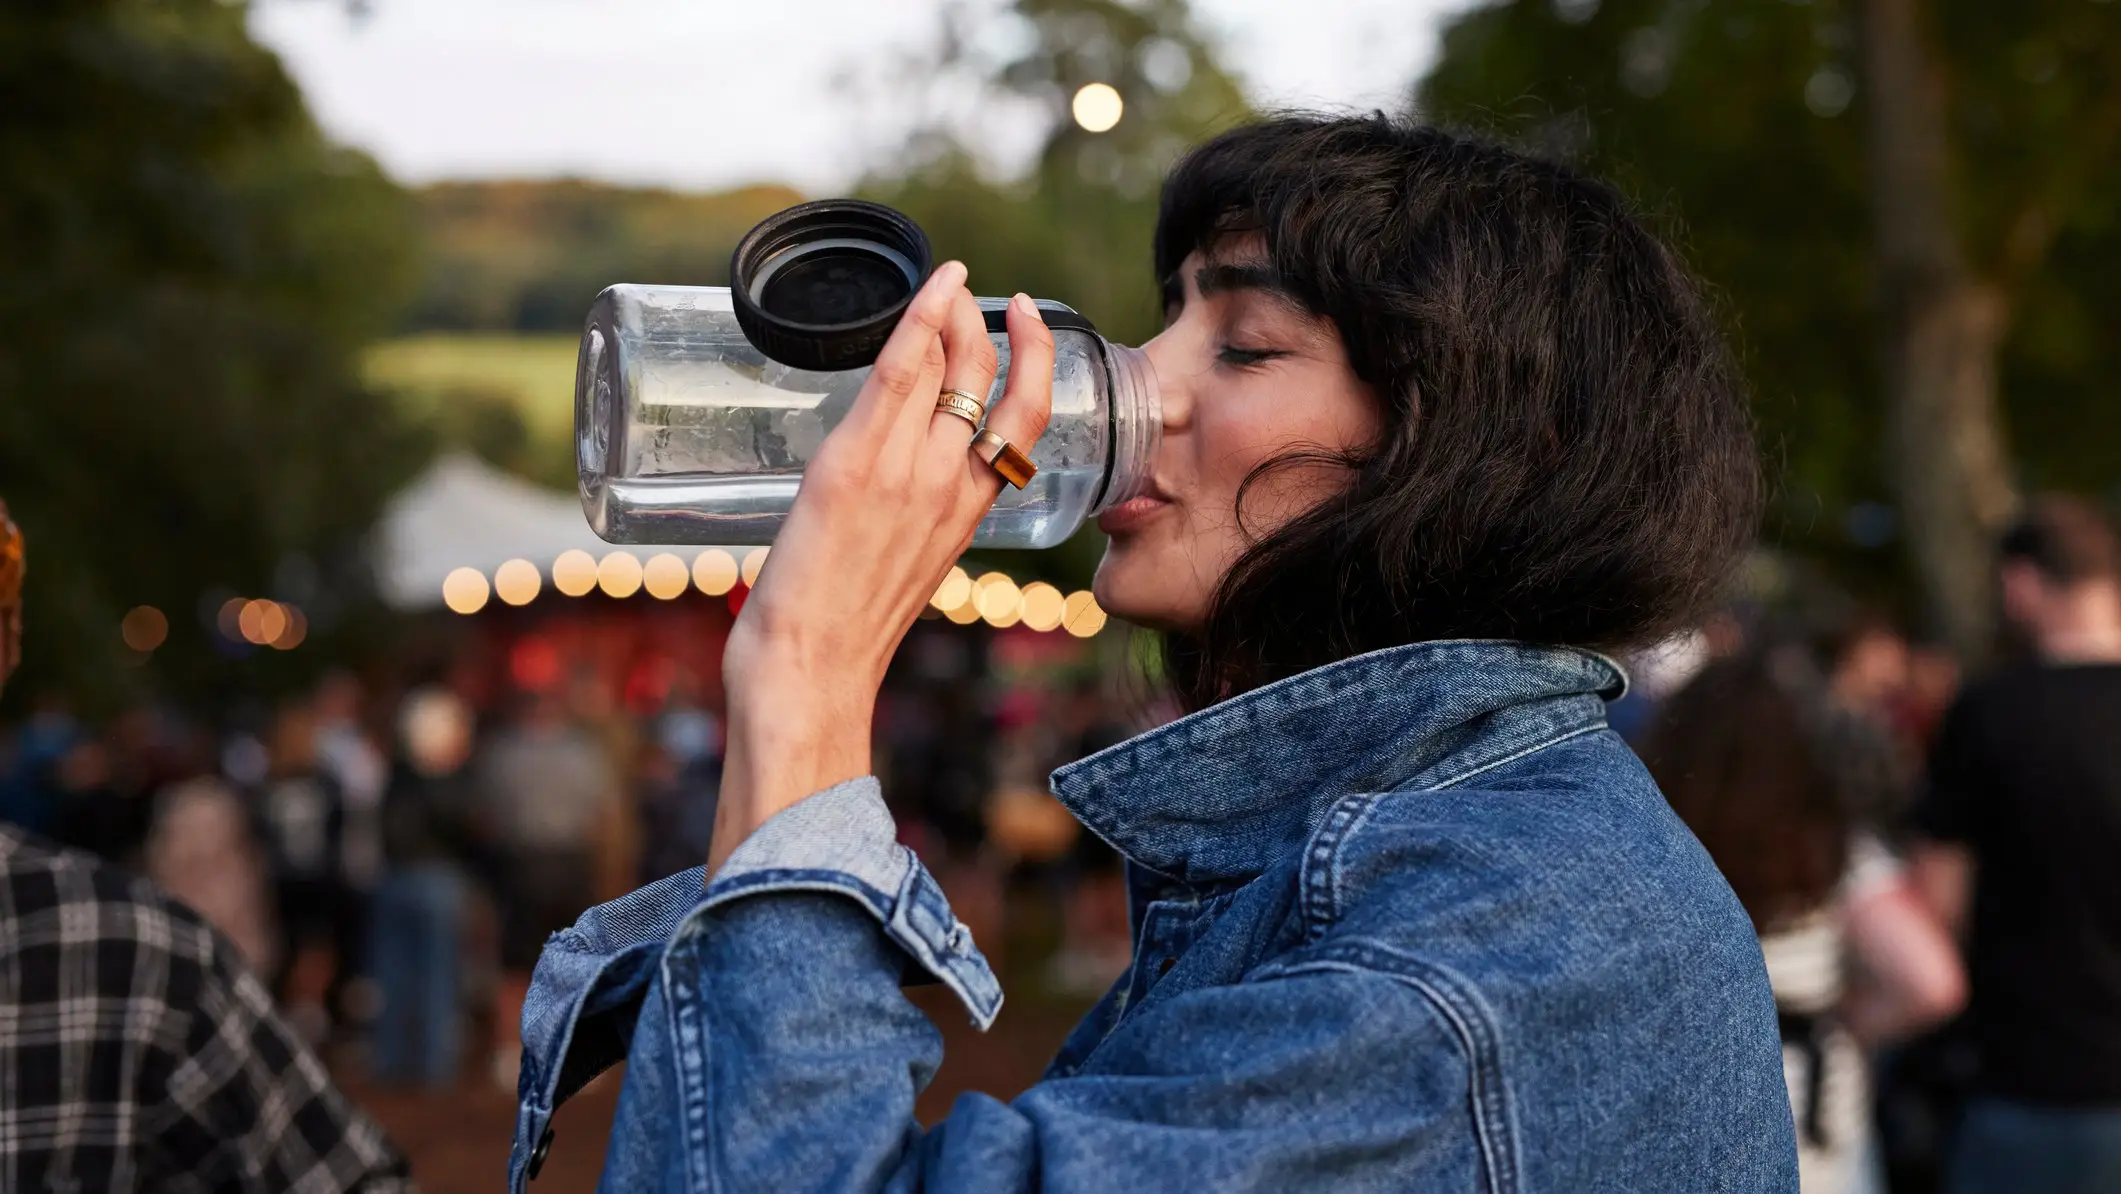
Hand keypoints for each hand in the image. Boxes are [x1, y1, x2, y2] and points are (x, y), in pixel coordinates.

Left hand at [708, 264, 1054, 872]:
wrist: (813, 676)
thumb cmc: (843, 639)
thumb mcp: (901, 570)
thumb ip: (907, 520)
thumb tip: (888, 493)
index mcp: (969, 513)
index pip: (1025, 420)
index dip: (1034, 359)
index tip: (1019, 321)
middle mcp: (952, 486)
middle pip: (992, 381)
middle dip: (985, 324)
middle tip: (963, 293)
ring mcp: (907, 473)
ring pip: (950, 368)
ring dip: (951, 312)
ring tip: (943, 283)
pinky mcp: (854, 466)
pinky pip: (900, 376)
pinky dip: (918, 321)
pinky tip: (929, 289)